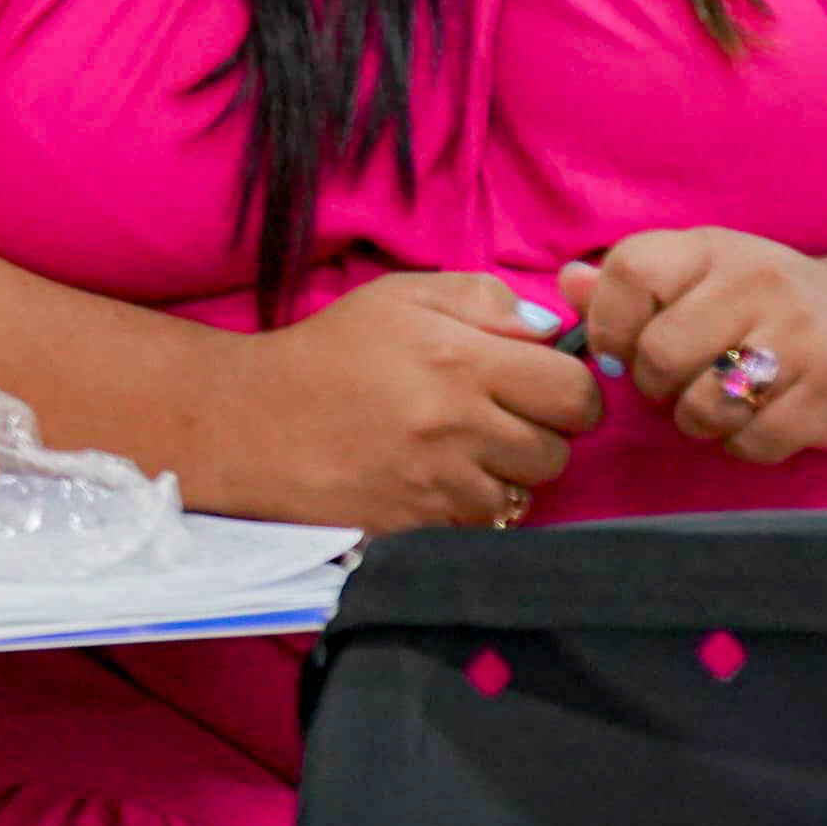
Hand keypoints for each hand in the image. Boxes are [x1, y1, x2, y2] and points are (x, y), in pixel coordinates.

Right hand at [225, 272, 601, 530]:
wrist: (252, 421)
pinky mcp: (421, 527)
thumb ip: (482, 298)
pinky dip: (470, 506)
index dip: (566, 389)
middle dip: (537, 433)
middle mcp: (458, 424)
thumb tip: (553, 329)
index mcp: (460, 357)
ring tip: (459, 451)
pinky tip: (435, 481)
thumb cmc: (330, 351)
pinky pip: (483, 525)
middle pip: (559, 450)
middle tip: (494, 418)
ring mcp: (440, 483)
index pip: (574, 391)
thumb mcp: (399, 298)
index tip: (537, 387)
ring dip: (504, 475)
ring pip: (526, 494)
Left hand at [561, 232, 826, 465]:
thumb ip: (627, 281)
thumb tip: (566, 283)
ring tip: (711, 403)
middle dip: (652, 384)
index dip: (607, 321)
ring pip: (704, 407)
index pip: (632, 272)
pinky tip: (754, 422)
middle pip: (660, 354)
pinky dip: (741, 445)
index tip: (617, 348)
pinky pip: (753, 443)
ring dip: (695, 421)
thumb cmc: (763, 302)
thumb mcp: (699, 272)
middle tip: (671, 383)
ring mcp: (803, 340)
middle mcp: (761, 284)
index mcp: (714, 248)